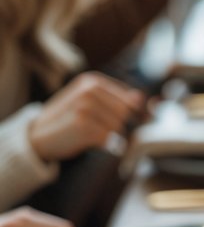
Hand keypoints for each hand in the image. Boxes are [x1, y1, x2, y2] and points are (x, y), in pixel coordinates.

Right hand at [27, 73, 144, 163]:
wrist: (38, 135)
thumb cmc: (68, 120)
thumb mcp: (90, 103)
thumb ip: (115, 100)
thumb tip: (142, 98)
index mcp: (93, 81)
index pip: (131, 99)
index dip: (140, 114)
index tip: (142, 124)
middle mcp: (89, 90)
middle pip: (126, 113)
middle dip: (123, 127)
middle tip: (108, 134)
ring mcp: (85, 106)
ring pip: (118, 127)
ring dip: (112, 137)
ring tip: (94, 136)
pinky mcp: (82, 124)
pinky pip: (108, 139)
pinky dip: (104, 145)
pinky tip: (90, 142)